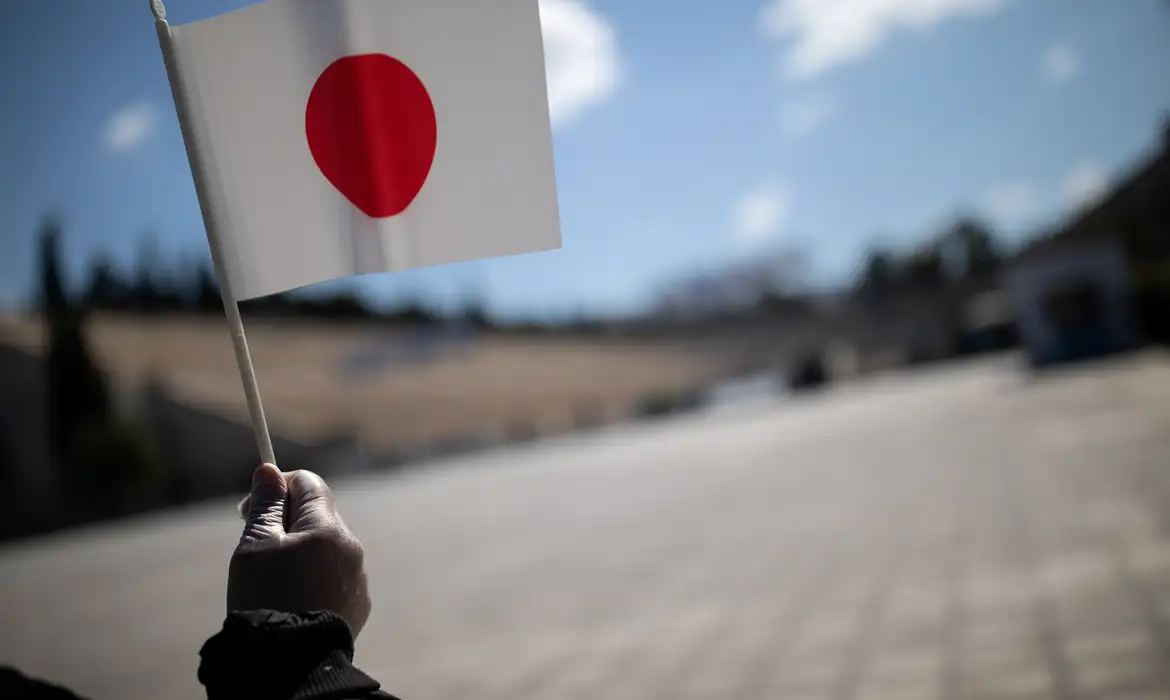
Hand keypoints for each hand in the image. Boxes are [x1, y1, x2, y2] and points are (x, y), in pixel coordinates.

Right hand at [228, 465, 371, 636]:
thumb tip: (269, 471)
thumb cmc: (266, 599)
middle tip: (255, 545)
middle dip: (286, 522)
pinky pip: (334, 577)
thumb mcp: (255, 546)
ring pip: (325, 548)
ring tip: (272, 580)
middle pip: (318, 515)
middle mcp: (351, 548)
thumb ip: (265, 505)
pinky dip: (313, 578)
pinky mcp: (357, 604)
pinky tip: (291, 599)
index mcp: (328, 528)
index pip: (309, 484)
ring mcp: (358, 578)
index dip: (279, 487)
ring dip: (300, 552)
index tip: (251, 507)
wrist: (289, 662)